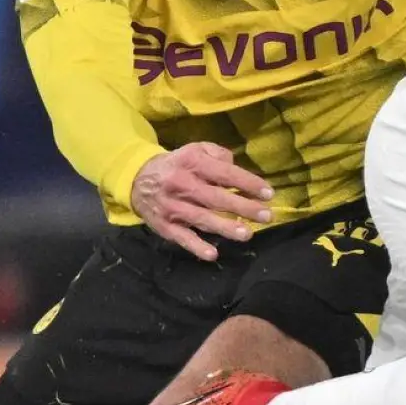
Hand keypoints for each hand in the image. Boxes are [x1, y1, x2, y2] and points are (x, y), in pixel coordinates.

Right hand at [131, 143, 274, 260]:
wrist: (137, 179)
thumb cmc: (177, 165)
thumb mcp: (195, 150)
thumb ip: (218, 155)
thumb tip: (237, 168)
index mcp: (192, 163)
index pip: (224, 173)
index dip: (247, 183)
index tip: (268, 194)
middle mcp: (181, 184)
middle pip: (216, 198)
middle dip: (243, 207)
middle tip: (266, 215)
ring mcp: (172, 207)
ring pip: (201, 219)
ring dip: (225, 228)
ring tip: (247, 234)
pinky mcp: (165, 226)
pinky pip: (182, 238)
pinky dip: (196, 246)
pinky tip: (213, 255)